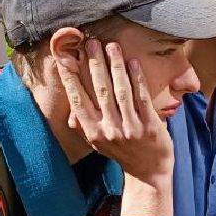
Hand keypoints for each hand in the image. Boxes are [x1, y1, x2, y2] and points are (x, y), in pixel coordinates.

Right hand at [56, 39, 172, 182]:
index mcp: (93, 132)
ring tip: (111, 46)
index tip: (65, 58)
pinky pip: (141, 97)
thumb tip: (70, 107)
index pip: (78, 100)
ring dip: (115, 66)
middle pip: (99, 90)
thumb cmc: (122, 152)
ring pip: (120, 91)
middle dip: (94, 64)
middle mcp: (109, 130)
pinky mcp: (150, 126)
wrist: (149, 172)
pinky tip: (132, 62)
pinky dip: (137, 78)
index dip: (71, 78)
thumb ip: (83, 125)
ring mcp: (130, 128)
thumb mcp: (98, 142)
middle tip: (90, 42)